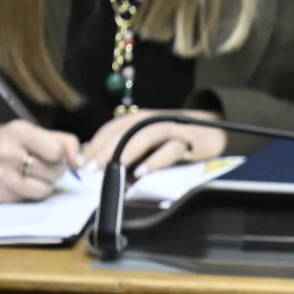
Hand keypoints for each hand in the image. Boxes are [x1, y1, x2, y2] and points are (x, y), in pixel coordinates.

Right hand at [0, 121, 80, 202]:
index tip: (53, 156)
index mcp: (19, 131)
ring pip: (45, 188)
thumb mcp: (33, 133)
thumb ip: (64, 142)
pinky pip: (31, 198)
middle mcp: (7, 151)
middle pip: (54, 171)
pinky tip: (20, 184)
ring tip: (31, 175)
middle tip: (40, 166)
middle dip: (54, 171)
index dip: (61, 156)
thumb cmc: (8, 143)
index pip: (58, 151)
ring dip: (44, 184)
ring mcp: (0, 174)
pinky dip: (31, 193)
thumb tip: (82, 162)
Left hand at [81, 108, 223, 176]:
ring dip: (124, 153)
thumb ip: (127, 149)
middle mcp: (151, 120)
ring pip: (142, 137)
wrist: (213, 129)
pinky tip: (142, 173)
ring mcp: (169, 129)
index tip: (79, 164)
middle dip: (102, 151)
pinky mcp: (187, 140)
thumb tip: (102, 166)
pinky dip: (155, 161)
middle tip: (88, 169)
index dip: (93, 145)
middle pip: (122, 133)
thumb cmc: (176, 138)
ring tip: (110, 169)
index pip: (110, 130)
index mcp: (137, 119)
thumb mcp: (148, 141)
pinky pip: (169, 150)